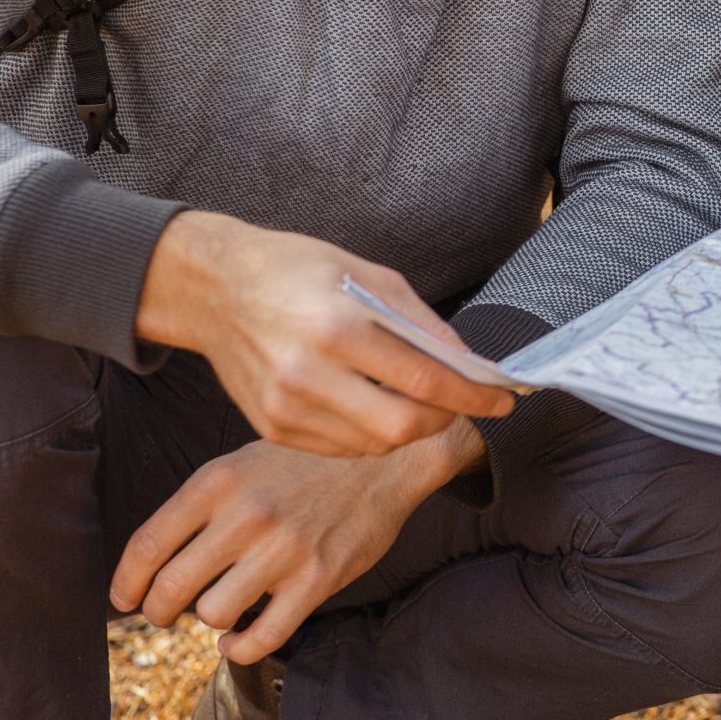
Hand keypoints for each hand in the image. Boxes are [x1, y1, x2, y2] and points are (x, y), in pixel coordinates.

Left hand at [110, 423, 482, 662]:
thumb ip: (202, 503)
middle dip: (157, 610)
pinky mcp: (319, 578)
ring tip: (216, 609)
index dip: (125, 583)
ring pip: (212, 613)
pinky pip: (262, 637)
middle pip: (169, 589)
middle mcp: (246, 515)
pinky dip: (239, 648)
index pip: (147, 547)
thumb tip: (153, 561)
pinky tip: (237, 638)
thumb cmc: (310, 460)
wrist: (390, 455)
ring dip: (207, 619)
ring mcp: (284, 549)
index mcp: (219, 481)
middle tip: (164, 612)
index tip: (124, 599)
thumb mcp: (246, 459)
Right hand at [136, 211, 514, 456]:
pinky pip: (342, 447)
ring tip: (423, 400)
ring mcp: (285, 408)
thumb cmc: (300, 272)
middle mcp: (307, 375)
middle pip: (402, 426)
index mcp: (338, 328)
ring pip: (374, 444)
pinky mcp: (271, 428)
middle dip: (445, 419)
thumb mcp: (372, 276)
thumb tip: (469, 364)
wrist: (217, 290)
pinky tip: (380, 406)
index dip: (472, 396)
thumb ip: (422, 324)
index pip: (424, 380)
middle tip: (463, 403)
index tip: (503, 399)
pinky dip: (373, 433)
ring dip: (411, 427)